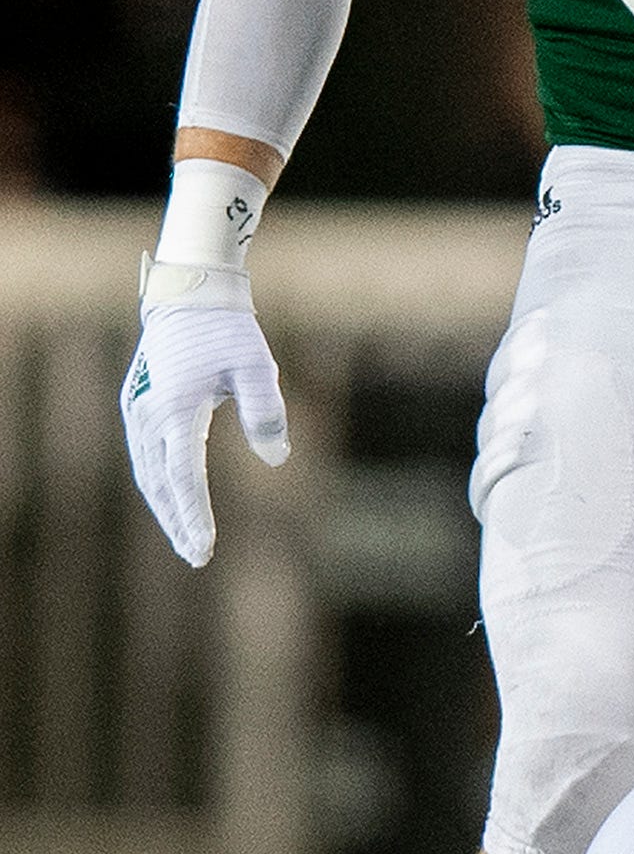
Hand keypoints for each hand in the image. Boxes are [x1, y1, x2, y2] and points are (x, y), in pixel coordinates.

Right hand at [122, 286, 289, 566]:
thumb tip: (277, 459)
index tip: (204, 546)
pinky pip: (146, 457)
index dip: (194, 514)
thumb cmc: (228, 331)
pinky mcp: (137, 406)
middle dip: (178, 523)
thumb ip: (266, 413)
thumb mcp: (257, 366)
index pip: (183, 476)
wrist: (190, 296)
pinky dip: (159, 485)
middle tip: (197, 557)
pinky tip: (175, 502)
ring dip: (167, 508)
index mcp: (176, 408)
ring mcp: (137, 411)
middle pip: (159, 484)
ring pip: (148, 474)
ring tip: (188, 540)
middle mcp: (148, 415)